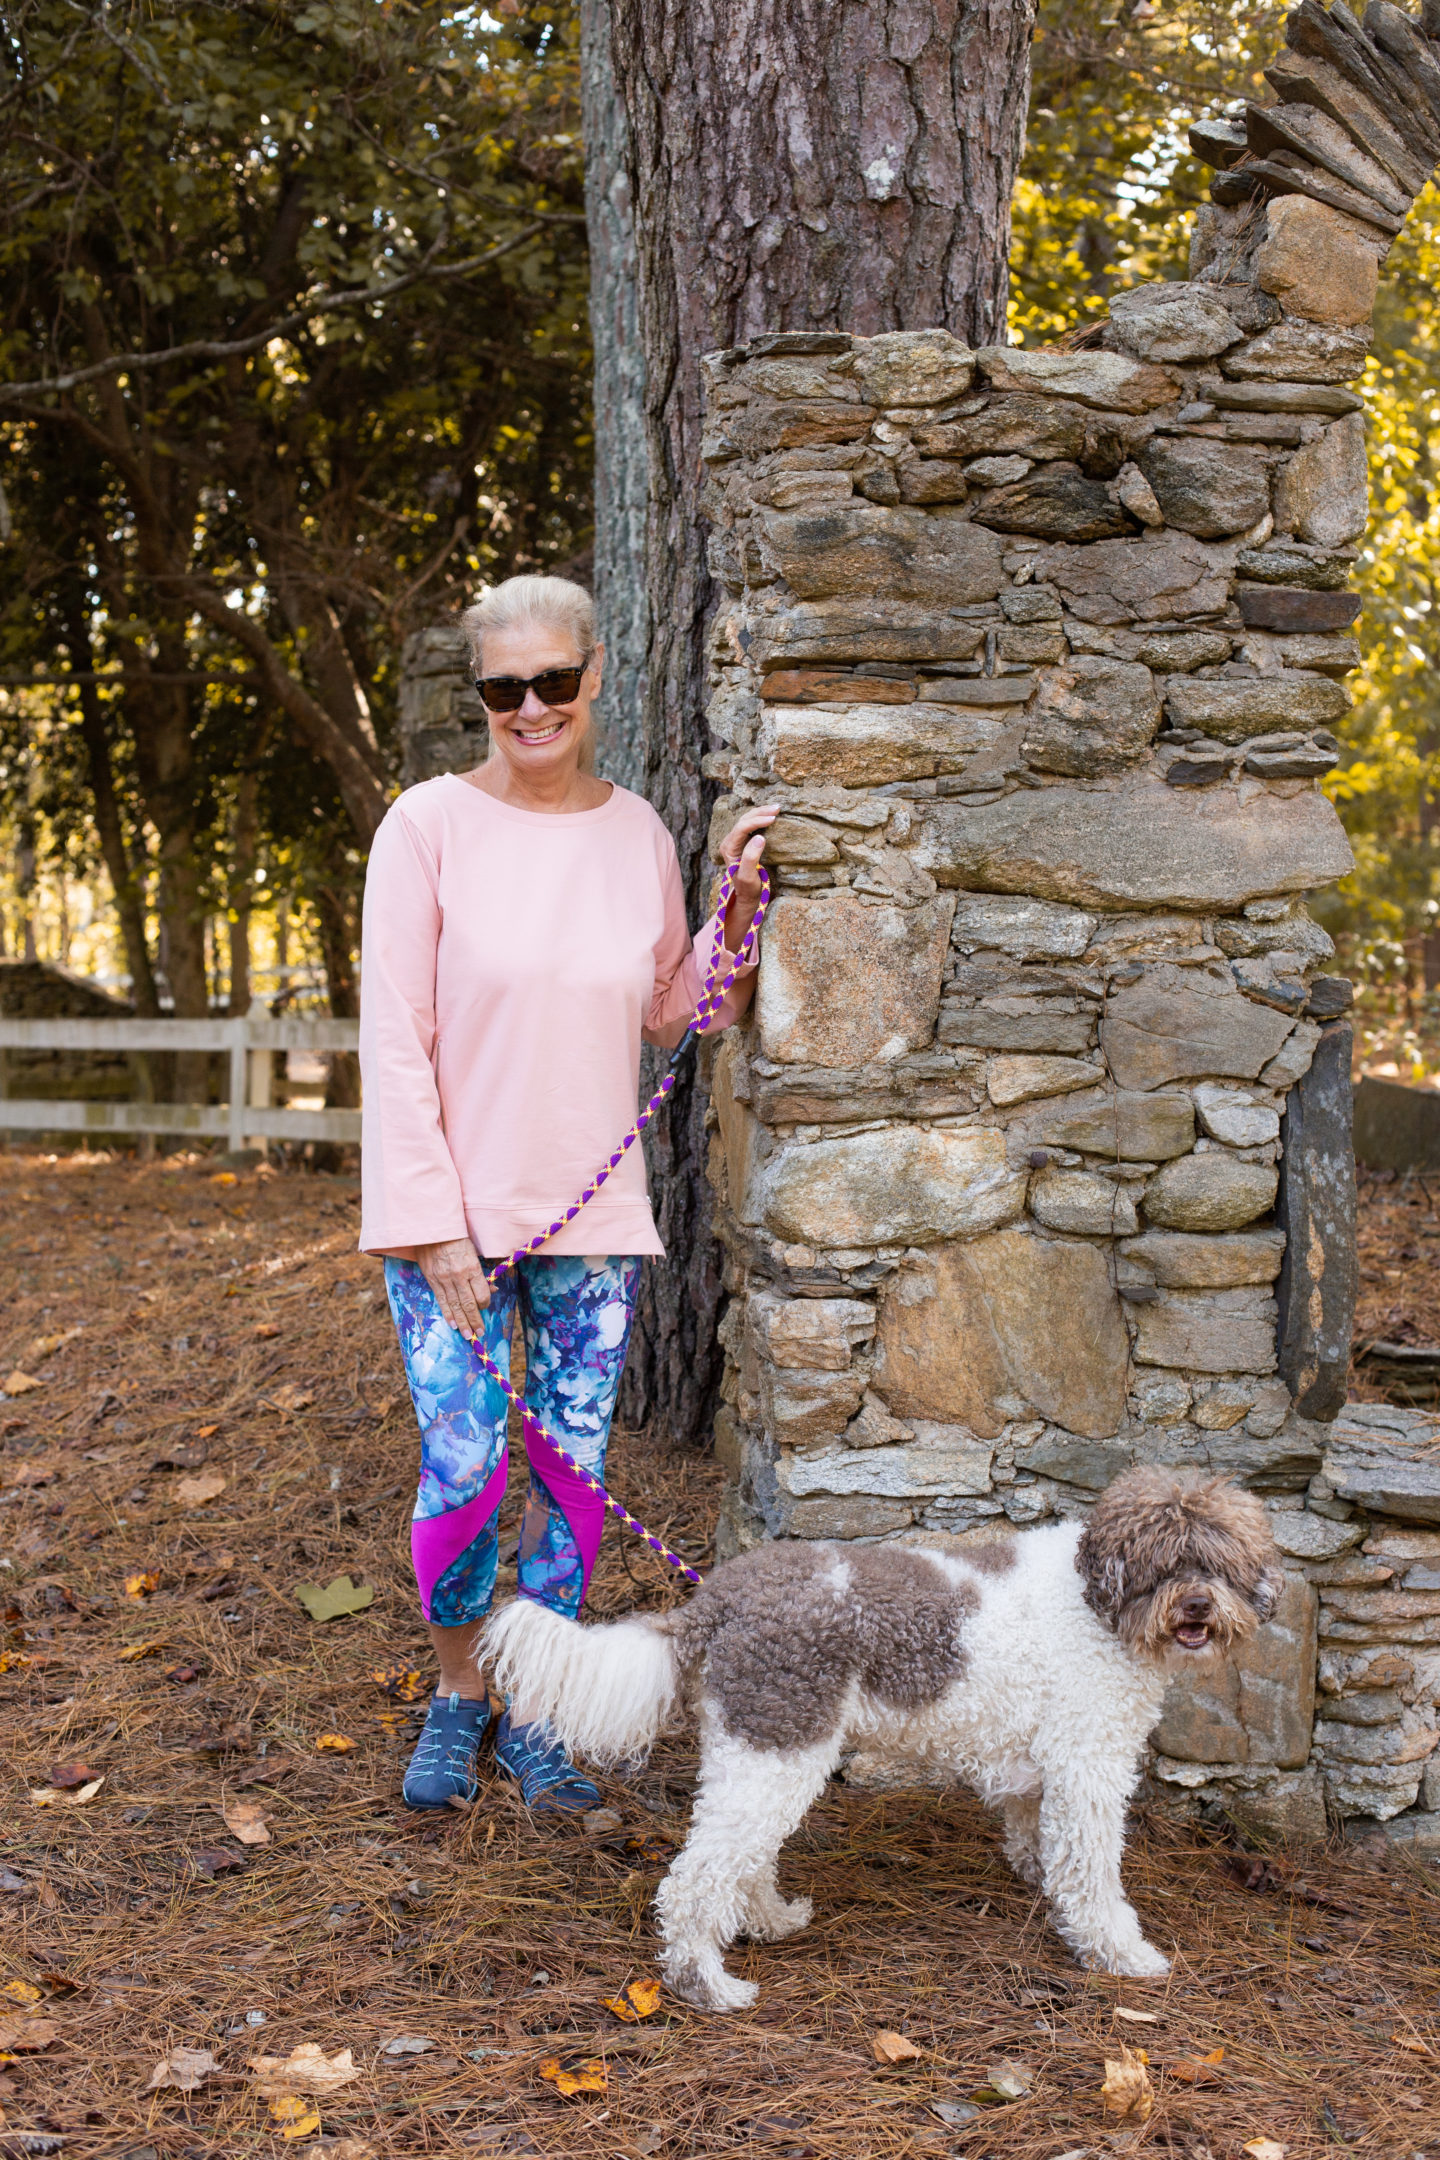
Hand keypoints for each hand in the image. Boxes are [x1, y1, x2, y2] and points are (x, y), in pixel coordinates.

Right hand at [416, 1237, 491, 1336]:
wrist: (433, 1229)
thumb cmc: (457, 1238)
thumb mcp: (474, 1252)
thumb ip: (482, 1273)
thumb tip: (493, 1288)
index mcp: (472, 1268)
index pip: (482, 1294)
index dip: (485, 1303)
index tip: (485, 1307)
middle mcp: (458, 1276)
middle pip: (469, 1304)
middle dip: (475, 1320)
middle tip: (479, 1333)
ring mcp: (444, 1279)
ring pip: (455, 1306)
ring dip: (462, 1322)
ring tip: (467, 1335)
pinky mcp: (432, 1280)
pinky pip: (441, 1300)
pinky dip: (448, 1313)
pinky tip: (452, 1324)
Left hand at [719, 805, 777, 952]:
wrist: (747, 896)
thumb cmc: (748, 889)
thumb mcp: (749, 876)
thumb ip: (751, 857)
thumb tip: (760, 837)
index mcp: (728, 848)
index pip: (741, 828)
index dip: (757, 821)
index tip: (773, 819)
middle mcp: (729, 842)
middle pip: (743, 820)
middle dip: (760, 812)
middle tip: (778, 808)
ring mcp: (735, 841)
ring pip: (747, 820)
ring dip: (761, 812)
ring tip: (776, 808)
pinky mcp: (743, 842)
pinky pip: (750, 825)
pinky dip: (761, 818)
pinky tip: (771, 815)